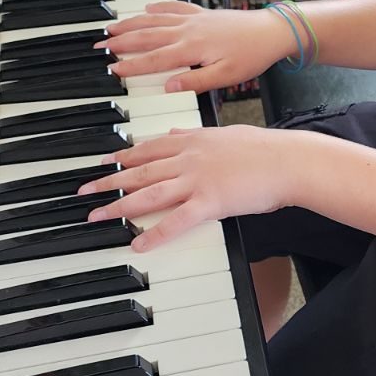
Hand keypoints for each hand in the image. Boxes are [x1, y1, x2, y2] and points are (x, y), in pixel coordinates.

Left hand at [79, 125, 292, 249]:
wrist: (288, 160)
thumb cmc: (264, 149)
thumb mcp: (226, 133)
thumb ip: (197, 135)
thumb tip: (176, 134)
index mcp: (195, 141)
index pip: (150, 147)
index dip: (124, 155)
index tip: (105, 161)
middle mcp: (190, 158)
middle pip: (141, 171)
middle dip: (109, 181)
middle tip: (86, 191)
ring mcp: (198, 180)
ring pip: (150, 193)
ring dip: (119, 205)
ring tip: (97, 215)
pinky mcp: (210, 202)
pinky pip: (176, 221)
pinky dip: (155, 233)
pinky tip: (138, 243)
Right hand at [98, 2, 296, 92]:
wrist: (272, 31)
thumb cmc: (252, 55)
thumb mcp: (225, 76)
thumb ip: (195, 82)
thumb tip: (168, 87)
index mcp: (191, 48)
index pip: (154, 59)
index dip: (130, 65)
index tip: (111, 69)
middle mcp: (188, 30)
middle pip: (147, 36)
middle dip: (120, 41)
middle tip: (99, 45)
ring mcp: (194, 19)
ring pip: (155, 20)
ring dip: (132, 23)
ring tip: (111, 27)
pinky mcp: (202, 14)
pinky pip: (174, 8)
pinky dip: (158, 8)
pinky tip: (147, 7)